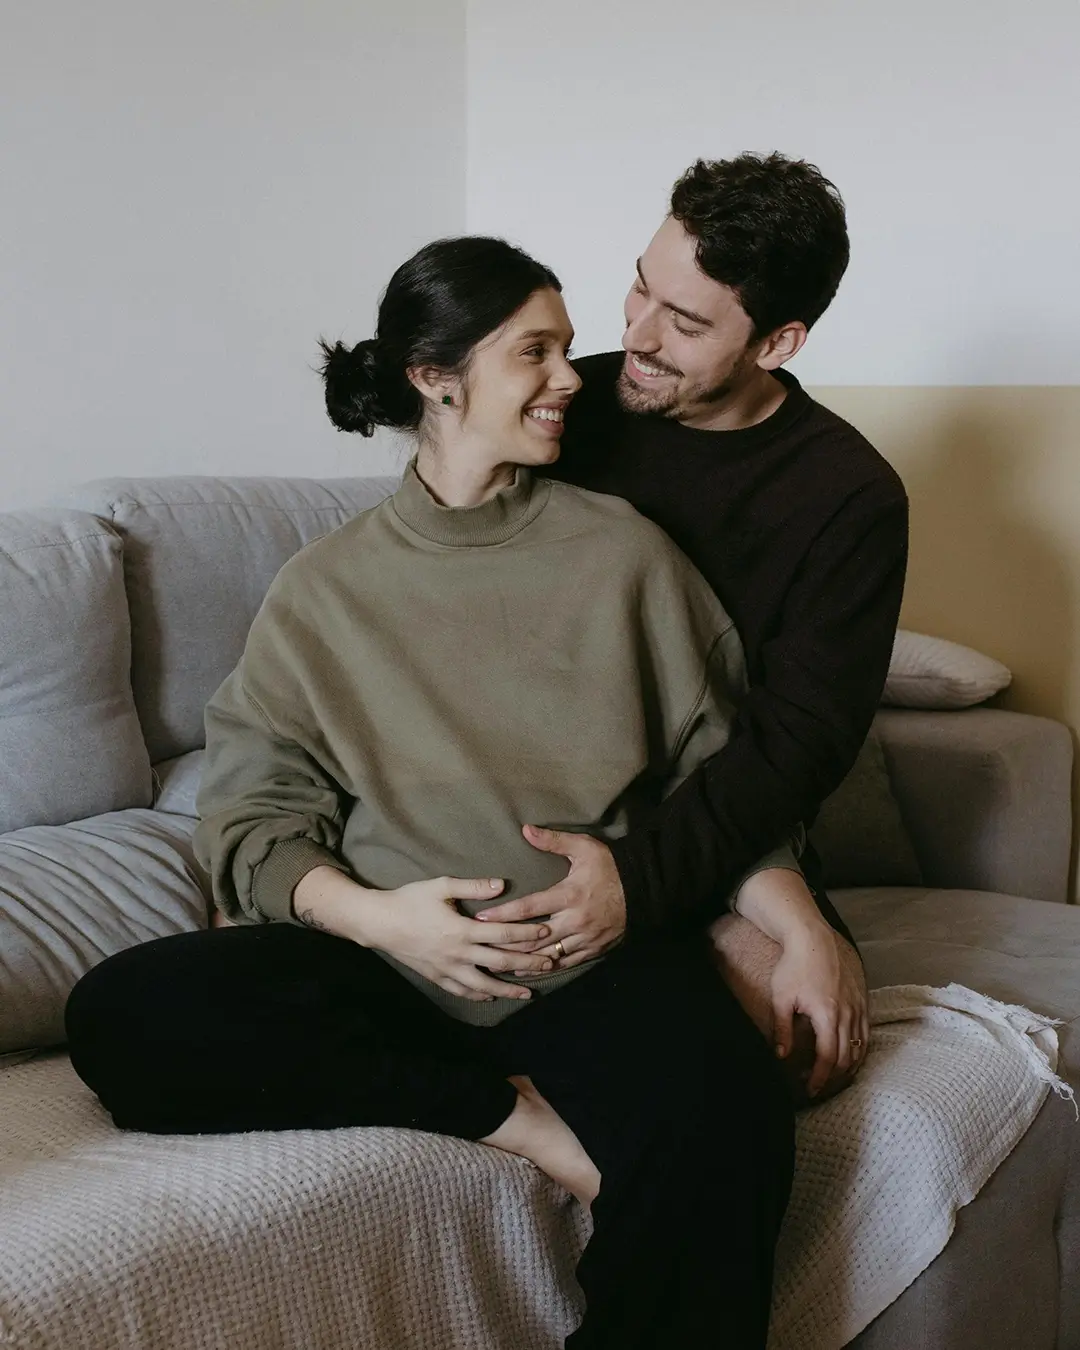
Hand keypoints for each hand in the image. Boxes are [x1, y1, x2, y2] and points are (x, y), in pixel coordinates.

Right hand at [294, 866, 554, 1002]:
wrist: (379, 923)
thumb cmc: (410, 899)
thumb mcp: (441, 886)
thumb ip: (473, 886)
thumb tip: (502, 885)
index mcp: (462, 930)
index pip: (503, 934)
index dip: (527, 933)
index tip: (546, 933)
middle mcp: (458, 954)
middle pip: (500, 962)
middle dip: (528, 964)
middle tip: (550, 964)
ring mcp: (447, 969)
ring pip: (484, 985)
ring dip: (508, 989)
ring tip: (528, 993)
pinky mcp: (436, 976)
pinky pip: (462, 991)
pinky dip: (479, 995)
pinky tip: (491, 996)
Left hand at [476, 825, 627, 968]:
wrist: (644, 887)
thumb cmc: (610, 866)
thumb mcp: (584, 847)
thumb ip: (553, 841)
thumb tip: (526, 830)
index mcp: (569, 895)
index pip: (529, 908)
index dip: (503, 914)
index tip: (481, 918)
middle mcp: (575, 920)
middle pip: (534, 938)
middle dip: (507, 943)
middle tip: (482, 946)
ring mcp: (585, 938)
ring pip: (548, 955)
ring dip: (523, 960)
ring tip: (500, 962)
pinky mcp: (594, 949)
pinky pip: (566, 963)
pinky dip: (547, 967)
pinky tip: (531, 970)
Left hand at [771, 920, 868, 1097]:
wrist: (812, 937)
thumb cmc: (793, 966)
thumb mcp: (781, 998)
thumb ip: (783, 1029)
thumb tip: (781, 1056)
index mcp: (827, 1015)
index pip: (828, 1058)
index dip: (819, 1078)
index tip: (810, 1089)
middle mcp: (847, 1013)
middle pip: (847, 1056)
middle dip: (834, 1077)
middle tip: (820, 1086)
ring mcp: (858, 1005)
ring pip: (860, 1046)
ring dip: (850, 1066)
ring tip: (835, 1077)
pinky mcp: (862, 998)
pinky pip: (866, 1031)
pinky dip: (860, 1048)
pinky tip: (851, 1055)